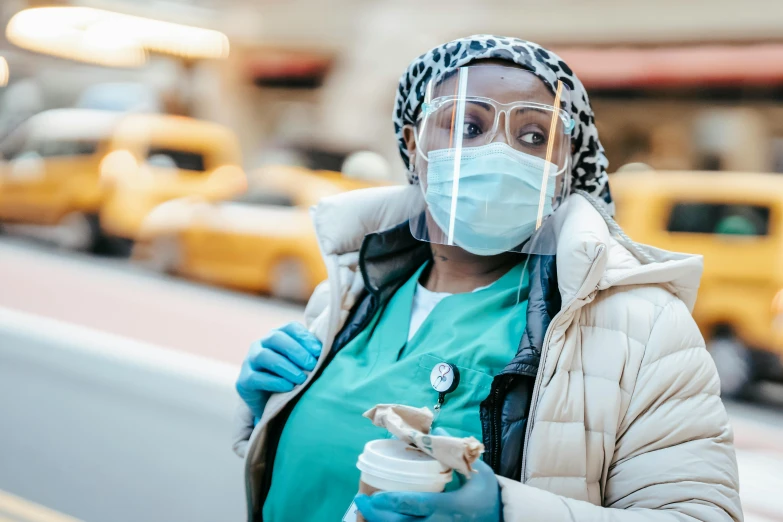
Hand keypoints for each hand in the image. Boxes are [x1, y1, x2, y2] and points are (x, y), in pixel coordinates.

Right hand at [235, 322, 321, 419]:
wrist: (269, 403)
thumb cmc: (290, 379)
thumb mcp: (301, 365)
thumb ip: (311, 355)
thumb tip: (329, 352)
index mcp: (277, 336)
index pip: (290, 328)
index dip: (305, 337)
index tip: (319, 351)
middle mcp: (261, 344)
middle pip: (276, 338)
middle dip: (296, 351)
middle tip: (312, 365)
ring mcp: (250, 361)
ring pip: (265, 356)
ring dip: (286, 366)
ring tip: (301, 378)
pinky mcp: (244, 380)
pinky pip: (257, 377)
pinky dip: (274, 381)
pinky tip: (288, 387)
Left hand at [355, 428, 501, 521]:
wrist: (505, 520)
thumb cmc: (489, 496)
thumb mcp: (477, 471)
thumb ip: (453, 451)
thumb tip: (436, 428)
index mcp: (449, 507)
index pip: (413, 504)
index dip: (388, 501)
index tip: (372, 494)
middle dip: (376, 514)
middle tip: (361, 500)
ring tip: (367, 510)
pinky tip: (384, 520)